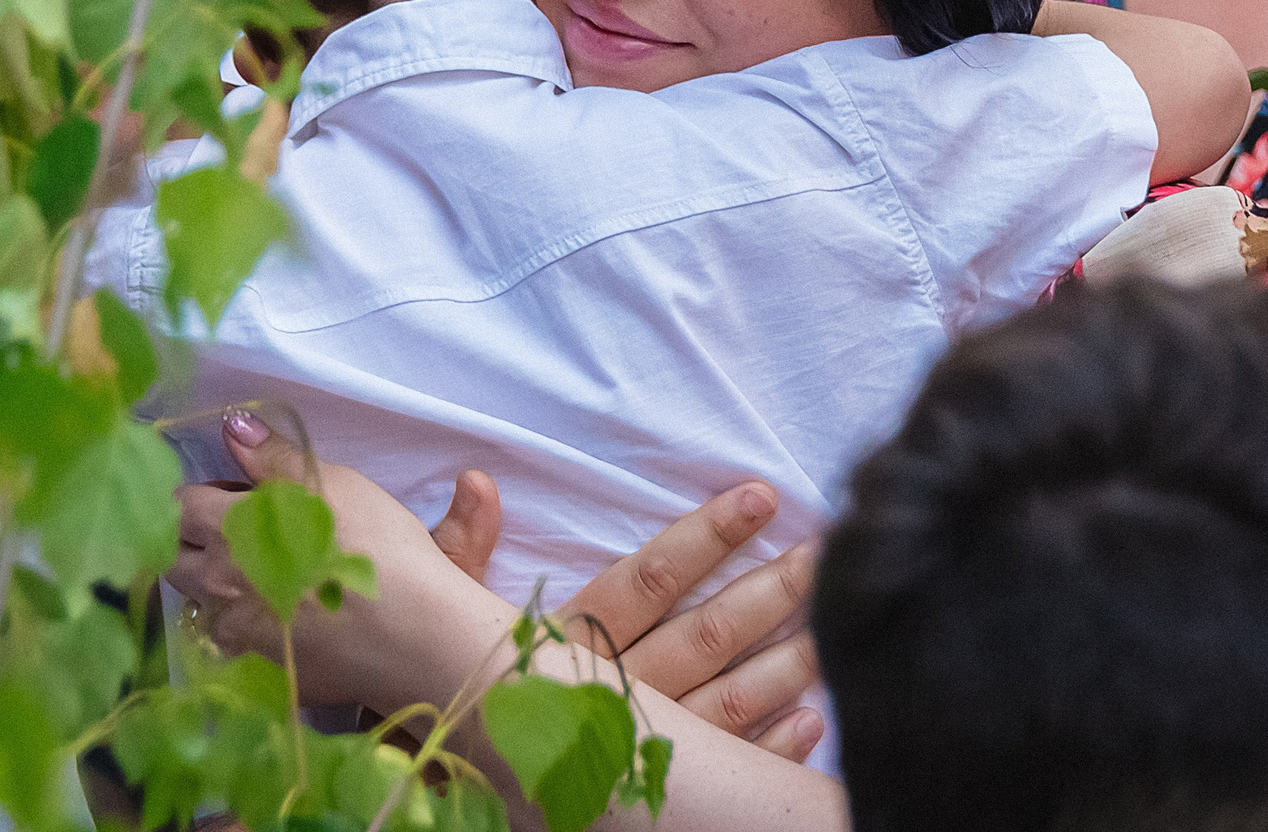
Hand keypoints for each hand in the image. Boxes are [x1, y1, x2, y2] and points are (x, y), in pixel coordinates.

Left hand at [170, 420, 497, 706]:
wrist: (412, 633)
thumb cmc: (376, 545)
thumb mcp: (331, 484)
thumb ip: (274, 457)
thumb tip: (231, 427)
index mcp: (228, 529)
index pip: (178, 506)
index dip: (198, 495)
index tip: (227, 494)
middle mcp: (219, 583)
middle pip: (174, 559)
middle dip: (191, 541)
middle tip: (234, 532)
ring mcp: (236, 632)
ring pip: (200, 603)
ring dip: (215, 585)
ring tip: (259, 574)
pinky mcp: (259, 665)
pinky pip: (232, 640)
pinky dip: (244, 624)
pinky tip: (281, 615)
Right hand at [171, 413, 820, 755]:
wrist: (430, 787)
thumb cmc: (435, 689)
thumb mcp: (439, 613)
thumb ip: (459, 553)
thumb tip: (477, 480)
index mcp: (561, 639)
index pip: (647, 578)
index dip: (706, 537)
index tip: (760, 496)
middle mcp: (604, 692)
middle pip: (704, 638)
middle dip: (771, 594)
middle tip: (828, 552)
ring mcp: (628, 747)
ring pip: (724, 704)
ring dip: (785, 667)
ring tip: (836, 628)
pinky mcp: (638, 785)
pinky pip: (716, 768)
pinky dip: (765, 746)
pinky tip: (809, 722)